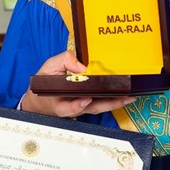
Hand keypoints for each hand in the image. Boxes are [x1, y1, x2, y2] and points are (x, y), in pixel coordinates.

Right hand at [20, 50, 136, 118]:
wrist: (40, 98)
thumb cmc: (45, 84)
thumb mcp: (48, 68)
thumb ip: (64, 61)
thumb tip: (82, 66)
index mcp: (59, 102)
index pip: (69, 107)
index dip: (78, 105)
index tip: (85, 99)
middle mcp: (72, 108)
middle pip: (92, 108)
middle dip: (109, 104)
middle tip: (124, 98)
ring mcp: (81, 108)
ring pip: (99, 108)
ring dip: (115, 103)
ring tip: (129, 97)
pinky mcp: (86, 106)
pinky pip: (101, 104)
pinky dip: (112, 101)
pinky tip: (123, 96)